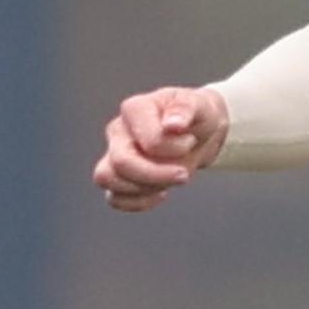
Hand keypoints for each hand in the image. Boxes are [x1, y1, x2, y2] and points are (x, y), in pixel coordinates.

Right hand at [95, 84, 227, 208]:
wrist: (199, 132)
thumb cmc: (196, 115)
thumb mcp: (200, 106)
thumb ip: (185, 110)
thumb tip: (173, 125)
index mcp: (135, 109)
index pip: (150, 141)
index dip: (175, 149)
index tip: (190, 141)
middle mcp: (118, 130)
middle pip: (122, 162)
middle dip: (158, 175)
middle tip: (184, 174)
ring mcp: (113, 153)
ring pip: (108, 179)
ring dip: (145, 187)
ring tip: (169, 180)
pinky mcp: (117, 176)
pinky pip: (114, 198)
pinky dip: (138, 202)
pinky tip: (160, 193)